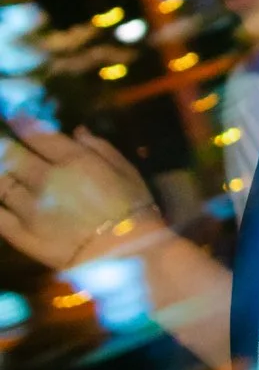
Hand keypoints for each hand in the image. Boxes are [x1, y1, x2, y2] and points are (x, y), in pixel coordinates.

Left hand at [0, 121, 163, 269]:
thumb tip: (77, 132)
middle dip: (0, 144)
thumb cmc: (134, 209)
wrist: (128, 255)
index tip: (12, 114)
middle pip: (9, 154)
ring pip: (0, 183)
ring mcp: (29, 208)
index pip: (37, 134)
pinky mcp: (21, 234)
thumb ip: (99, 147)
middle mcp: (45, 179)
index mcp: (73, 161)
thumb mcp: (126, 170)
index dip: (21, 120)